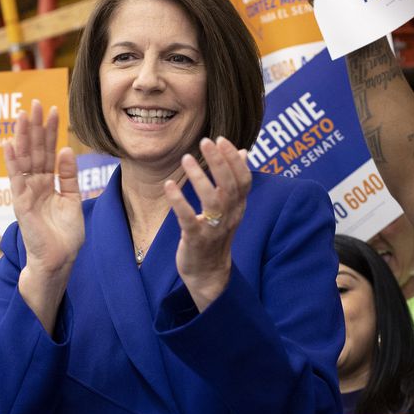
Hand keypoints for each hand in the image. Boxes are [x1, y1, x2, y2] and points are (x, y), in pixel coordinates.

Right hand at [4, 100, 83, 328]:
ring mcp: (26, 194)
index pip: (49, 152)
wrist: (58, 260)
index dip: (51, 132)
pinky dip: (12, 162)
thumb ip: (69, 176)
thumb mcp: (73, 199)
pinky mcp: (21, 205)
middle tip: (37, 103)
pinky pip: (16, 180)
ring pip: (23, 160)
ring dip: (22, 137)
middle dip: (35, 127)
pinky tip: (9, 144)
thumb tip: (67, 150)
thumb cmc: (64, 235)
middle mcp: (34, 185)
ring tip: (22, 115)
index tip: (55, 110)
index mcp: (48, 184)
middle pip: (34, 150)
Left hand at [164, 137, 250, 311]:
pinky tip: (169, 185)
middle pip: (229, 186)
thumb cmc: (216, 235)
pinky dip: (178, 201)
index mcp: (238, 207)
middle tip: (206, 141)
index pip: (243, 180)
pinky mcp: (196, 240)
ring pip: (212, 200)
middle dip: (219, 161)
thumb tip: (244, 152)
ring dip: (199, 177)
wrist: (208, 274)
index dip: (234, 159)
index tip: (221, 139)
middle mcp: (230, 217)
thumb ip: (235, 181)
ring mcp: (214, 229)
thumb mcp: (230, 208)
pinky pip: (188, 219)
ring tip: (186, 158)